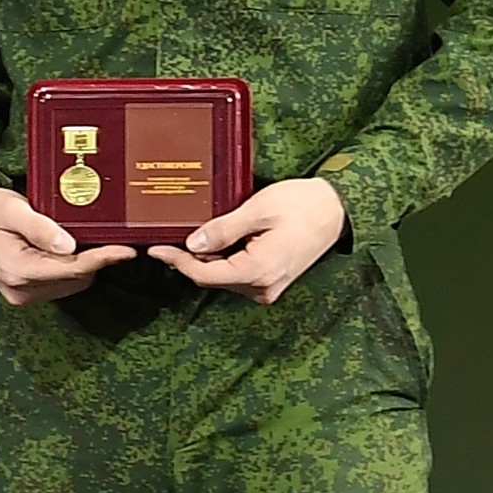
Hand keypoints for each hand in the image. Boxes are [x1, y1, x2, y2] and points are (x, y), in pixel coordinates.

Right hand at [0, 179, 133, 308]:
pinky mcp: (25, 292)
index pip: (71, 268)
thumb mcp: (11, 209)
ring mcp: (22, 294)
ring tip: (91, 238)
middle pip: (75, 278)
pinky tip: (72, 247)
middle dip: (96, 258)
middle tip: (115, 236)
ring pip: (71, 282)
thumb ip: (40, 227)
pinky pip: (60, 282)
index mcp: (17, 270)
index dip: (102, 258)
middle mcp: (20, 289)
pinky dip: (71, 267)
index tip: (127, 249)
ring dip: (84, 263)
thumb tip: (69, 245)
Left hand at [152, 175, 348, 301]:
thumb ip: (223, 229)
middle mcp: (263, 287)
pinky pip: (239, 275)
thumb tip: (193, 243)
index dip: (177, 262)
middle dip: (189, 260)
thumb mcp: (257, 210)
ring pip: (224, 277)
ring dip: (206, 260)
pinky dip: (223, 261)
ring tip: (191, 235)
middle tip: (167, 238)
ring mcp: (269, 287)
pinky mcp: (272, 280)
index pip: (205, 274)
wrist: (336, 209)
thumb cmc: (303, 204)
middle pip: (212, 278)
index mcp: (259, 271)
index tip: (156, 249)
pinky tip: (215, 242)